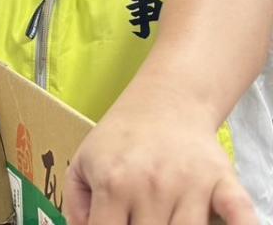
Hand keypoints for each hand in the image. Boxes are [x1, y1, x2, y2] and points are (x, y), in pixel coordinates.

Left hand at [63, 94, 257, 224]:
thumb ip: (77, 204)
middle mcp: (151, 186)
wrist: (166, 101)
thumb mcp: (84, 162)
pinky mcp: (222, 181)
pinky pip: (239, 212)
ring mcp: (189, 185)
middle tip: (138, 219)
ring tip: (164, 220)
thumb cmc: (121, 137)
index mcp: (112, 183)